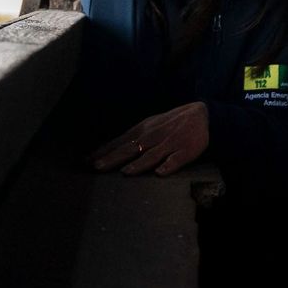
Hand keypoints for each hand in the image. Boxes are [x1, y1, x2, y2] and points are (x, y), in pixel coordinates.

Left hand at [90, 102, 208, 175]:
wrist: (200, 114)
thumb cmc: (169, 123)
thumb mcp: (148, 126)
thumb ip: (130, 138)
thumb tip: (106, 150)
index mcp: (142, 131)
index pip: (119, 143)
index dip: (103, 152)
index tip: (87, 162)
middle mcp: (153, 137)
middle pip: (130, 149)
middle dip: (113, 158)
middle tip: (98, 167)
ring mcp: (169, 144)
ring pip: (152, 155)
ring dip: (139, 164)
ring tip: (126, 172)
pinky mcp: (186, 150)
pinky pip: (176, 159)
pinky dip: (168, 166)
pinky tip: (161, 173)